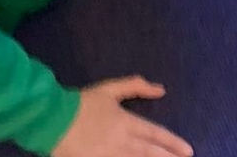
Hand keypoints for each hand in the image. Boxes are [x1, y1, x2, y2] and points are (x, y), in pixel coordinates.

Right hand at [51, 76, 191, 156]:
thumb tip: (161, 89)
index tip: (188, 150)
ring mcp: (107, 155)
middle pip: (149, 152)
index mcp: (126, 122)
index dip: (172, 142)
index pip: (155, 133)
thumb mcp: (110, 89)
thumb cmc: (80, 103)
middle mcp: (120, 141)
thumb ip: (135, 86)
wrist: (49, 119)